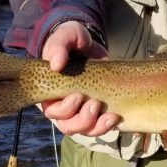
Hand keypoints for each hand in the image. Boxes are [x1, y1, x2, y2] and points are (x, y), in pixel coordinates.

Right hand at [39, 21, 118, 135]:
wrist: (90, 42)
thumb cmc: (71, 39)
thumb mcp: (65, 36)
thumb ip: (58, 47)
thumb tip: (56, 65)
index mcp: (50, 91)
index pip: (52, 111)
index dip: (64, 110)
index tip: (77, 96)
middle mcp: (63, 105)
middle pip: (67, 126)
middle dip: (82, 120)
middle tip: (94, 103)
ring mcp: (81, 110)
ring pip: (84, 130)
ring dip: (96, 126)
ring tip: (108, 114)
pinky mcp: (97, 110)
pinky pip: (99, 127)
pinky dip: (106, 126)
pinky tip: (115, 117)